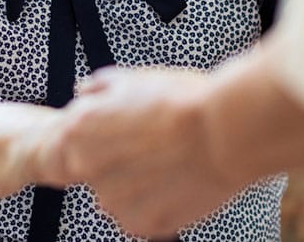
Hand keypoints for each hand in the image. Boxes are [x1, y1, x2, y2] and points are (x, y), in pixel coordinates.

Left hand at [40, 66, 244, 237]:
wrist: (225, 131)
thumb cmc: (184, 101)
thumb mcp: (135, 78)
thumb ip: (100, 87)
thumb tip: (83, 90)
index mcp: (79, 130)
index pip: (77, 140)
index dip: (111, 133)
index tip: (134, 129)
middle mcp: (88, 168)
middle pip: (100, 169)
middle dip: (123, 160)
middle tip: (158, 144)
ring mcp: (114, 200)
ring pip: (120, 195)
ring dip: (140, 185)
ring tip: (172, 162)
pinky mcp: (141, 224)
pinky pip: (142, 216)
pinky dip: (158, 204)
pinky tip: (179, 181)